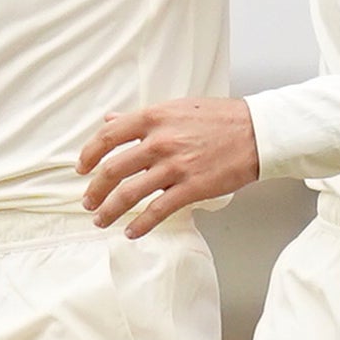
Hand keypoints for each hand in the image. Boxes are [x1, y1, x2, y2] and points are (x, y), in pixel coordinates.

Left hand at [77, 98, 258, 238]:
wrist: (257, 132)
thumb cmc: (220, 118)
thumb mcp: (177, 108)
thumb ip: (142, 117)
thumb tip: (110, 120)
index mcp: (155, 118)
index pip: (108, 136)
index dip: (89, 154)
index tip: (82, 168)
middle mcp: (160, 141)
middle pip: (113, 170)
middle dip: (95, 190)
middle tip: (88, 201)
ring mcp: (176, 166)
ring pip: (130, 194)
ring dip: (110, 210)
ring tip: (101, 219)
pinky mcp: (192, 188)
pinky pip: (158, 211)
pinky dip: (140, 225)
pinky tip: (132, 232)